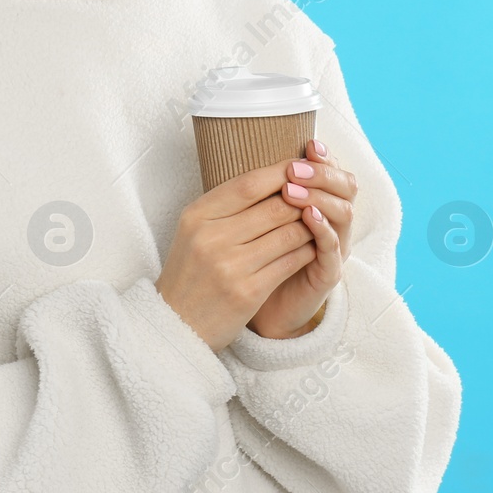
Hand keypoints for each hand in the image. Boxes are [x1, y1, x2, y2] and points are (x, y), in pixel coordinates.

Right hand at [155, 161, 318, 351]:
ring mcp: (230, 266)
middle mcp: (211, 238)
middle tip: (317, 195)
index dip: (280, 172)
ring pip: (289, 233)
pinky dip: (306, 251)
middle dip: (302, 199)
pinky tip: (312, 247)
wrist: (174, 325)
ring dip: (309, 225)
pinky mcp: (248, 292)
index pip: (248, 184)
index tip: (300, 167)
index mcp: (196, 216)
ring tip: (318, 220)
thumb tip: (271, 177)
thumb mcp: (194, 231)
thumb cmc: (190, 272)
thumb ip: (225, 206)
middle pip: (274, 207)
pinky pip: (290, 261)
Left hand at [247, 140, 357, 339]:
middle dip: (322, 173)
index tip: (308, 144)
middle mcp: (332, 222)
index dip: (323, 157)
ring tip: (294, 190)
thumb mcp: (256, 219)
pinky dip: (323, 229)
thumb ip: (263, 191)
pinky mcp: (329, 274)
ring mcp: (334, 247)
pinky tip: (308, 217)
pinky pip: (333, 247)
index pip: (332, 171)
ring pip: (343, 213)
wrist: (261, 310)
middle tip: (295, 167)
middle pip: (346, 186)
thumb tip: (245, 149)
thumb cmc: (256, 258)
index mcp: (319, 203)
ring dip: (320, 197)